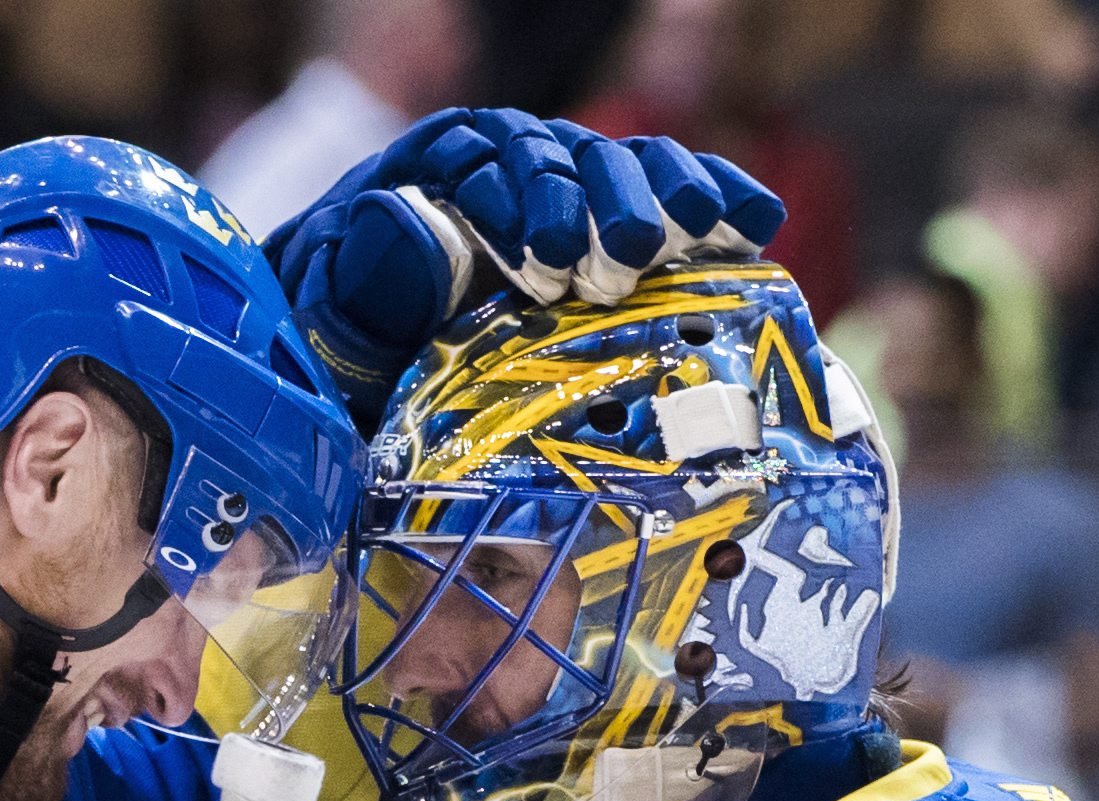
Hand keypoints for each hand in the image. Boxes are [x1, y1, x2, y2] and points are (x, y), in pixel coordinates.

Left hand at [267, 110, 783, 432]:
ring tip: (697, 236)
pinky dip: (717, 195)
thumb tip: (398, 220)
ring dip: (666, 194)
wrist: (384, 346)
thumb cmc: (359, 334)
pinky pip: (672, 184)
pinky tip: (759, 222)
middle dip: (599, 201)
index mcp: (435, 169)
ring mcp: (571, 180)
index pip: (484, 163)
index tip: (547, 261)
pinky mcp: (620, 208)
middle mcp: (507, 159)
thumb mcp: (340, 312)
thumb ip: (365, 271)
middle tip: (630, 253)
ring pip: (621, 164)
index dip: (522, 206)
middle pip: (562, 157)